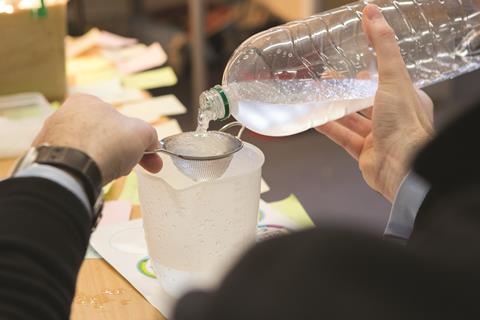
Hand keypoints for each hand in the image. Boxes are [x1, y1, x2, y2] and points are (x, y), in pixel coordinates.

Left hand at [33, 94, 162, 183]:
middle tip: (130, 167)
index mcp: (87, 101)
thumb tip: (152, 143)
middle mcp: (64, 114)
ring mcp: (50, 137)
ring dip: (101, 162)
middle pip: (102, 137)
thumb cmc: (107, 144)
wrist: (72, 169)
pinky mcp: (43, 158)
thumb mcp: (142, 133)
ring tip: (108, 175)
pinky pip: (71, 165)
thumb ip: (150, 135)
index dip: (136, 139)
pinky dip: (82, 171)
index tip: (146, 156)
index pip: (118, 120)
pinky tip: (89, 178)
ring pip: (86, 151)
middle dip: (119, 152)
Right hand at [315, 5, 433, 201]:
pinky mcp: (364, 153)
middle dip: (346, 89)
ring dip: (334, 107)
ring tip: (316, 93)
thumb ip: (383, 46)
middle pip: (365, 99)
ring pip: (352, 118)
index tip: (353, 58)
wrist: (402, 167)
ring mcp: (378, 137)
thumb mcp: (393, 77)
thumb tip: (372, 13)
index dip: (370, 69)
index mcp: (406, 99)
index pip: (387, 78)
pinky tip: (313, 119)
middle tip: (327, 78)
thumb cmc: (404, 124)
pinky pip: (342, 137)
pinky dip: (328, 127)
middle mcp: (393, 118)